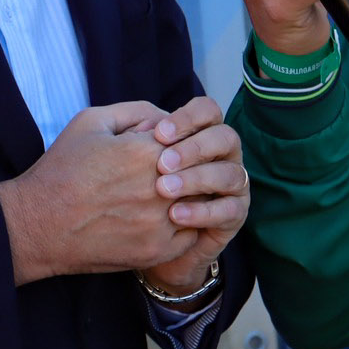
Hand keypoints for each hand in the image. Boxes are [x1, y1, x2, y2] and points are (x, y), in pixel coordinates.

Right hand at [0, 102, 196, 284]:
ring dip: (190, 196)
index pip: (191, 138)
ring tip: (169, 194)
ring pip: (200, 202)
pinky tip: (163, 217)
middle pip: (201, 170)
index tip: (164, 148)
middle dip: (190, 168)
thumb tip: (168, 119)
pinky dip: (184, 223)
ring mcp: (160, 222)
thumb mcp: (91, 122)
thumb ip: (137, 111)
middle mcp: (159, 187)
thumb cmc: (62, 169)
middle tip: (171, 172)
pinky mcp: (156, 250)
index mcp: (146, 151)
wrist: (37, 225)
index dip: (180, 141)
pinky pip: (191, 232)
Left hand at [136, 97, 248, 302]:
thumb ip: (130, 127)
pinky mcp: (232, 216)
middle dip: (195, 148)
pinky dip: (204, 211)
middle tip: (162, 164)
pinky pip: (230, 210)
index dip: (188, 119)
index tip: (158, 135)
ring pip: (230, 173)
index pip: (208, 111)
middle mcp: (221, 155)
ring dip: (198, 179)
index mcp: (200, 133)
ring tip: (164, 190)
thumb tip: (150, 123)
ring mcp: (231, 185)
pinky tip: (175, 215)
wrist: (132, 237)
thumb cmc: (123, 187)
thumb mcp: (117, 150)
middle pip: (226, 138)